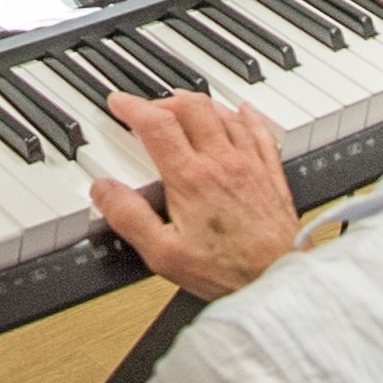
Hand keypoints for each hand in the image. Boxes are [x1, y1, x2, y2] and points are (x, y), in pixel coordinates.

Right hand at [93, 93, 297, 298]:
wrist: (278, 281)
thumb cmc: (227, 272)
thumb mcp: (164, 255)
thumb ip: (130, 218)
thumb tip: (105, 190)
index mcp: (192, 179)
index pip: (157, 124)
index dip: (132, 107)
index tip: (119, 103)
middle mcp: (223, 163)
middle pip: (192, 108)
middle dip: (164, 101)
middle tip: (149, 109)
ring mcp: (251, 166)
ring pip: (224, 114)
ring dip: (199, 104)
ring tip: (182, 107)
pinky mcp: (271, 175)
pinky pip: (260, 131)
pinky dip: (245, 115)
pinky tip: (241, 112)